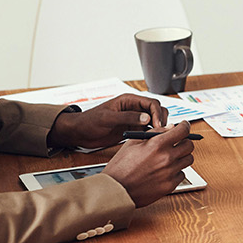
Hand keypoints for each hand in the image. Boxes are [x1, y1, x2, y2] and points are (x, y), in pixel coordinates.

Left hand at [48, 94, 167, 147]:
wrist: (80, 133)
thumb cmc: (89, 121)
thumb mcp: (108, 118)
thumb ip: (127, 117)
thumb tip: (146, 118)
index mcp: (129, 101)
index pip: (151, 103)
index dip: (157, 113)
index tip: (158, 125)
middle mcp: (134, 109)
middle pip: (157, 111)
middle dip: (162, 120)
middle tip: (161, 132)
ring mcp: (134, 120)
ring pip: (155, 121)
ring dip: (159, 128)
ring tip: (159, 137)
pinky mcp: (132, 130)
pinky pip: (147, 131)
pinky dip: (152, 135)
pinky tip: (152, 141)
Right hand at [102, 121, 195, 207]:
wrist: (115, 190)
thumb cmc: (121, 167)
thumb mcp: (133, 143)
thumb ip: (154, 133)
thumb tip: (170, 128)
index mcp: (157, 145)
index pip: (183, 131)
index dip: (185, 126)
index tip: (184, 126)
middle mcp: (167, 158)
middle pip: (189, 146)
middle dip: (184, 141)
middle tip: (178, 142)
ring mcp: (170, 173)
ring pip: (188, 160)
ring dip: (182, 156)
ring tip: (170, 157)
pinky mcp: (170, 186)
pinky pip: (181, 174)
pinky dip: (176, 171)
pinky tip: (165, 170)